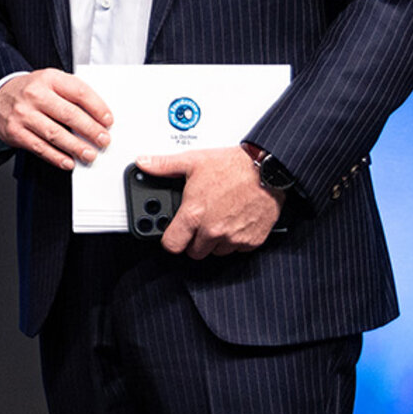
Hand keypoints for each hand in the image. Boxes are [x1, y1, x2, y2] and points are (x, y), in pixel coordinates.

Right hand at [0, 68, 113, 170]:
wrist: (0, 95)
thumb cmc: (32, 91)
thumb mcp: (52, 82)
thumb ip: (73, 95)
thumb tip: (98, 118)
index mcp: (49, 79)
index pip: (78, 92)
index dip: (97, 107)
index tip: (108, 121)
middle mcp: (34, 95)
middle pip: (68, 114)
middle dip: (90, 130)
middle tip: (103, 140)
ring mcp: (23, 114)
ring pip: (54, 133)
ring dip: (75, 147)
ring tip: (89, 154)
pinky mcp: (15, 132)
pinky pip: (39, 147)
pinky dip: (56, 157)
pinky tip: (68, 161)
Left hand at [140, 147, 281, 257]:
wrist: (269, 170)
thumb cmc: (233, 165)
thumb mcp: (193, 161)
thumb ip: (164, 166)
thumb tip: (143, 163)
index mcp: (193, 214)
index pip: (172, 245)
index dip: (171, 240)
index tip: (174, 234)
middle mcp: (212, 230)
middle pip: (194, 251)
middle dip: (194, 240)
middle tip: (199, 223)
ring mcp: (233, 237)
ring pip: (216, 251)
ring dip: (215, 241)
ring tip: (218, 219)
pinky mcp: (252, 241)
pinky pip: (238, 249)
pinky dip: (235, 240)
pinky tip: (235, 222)